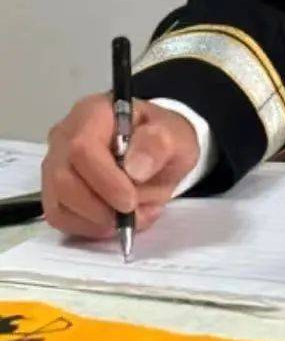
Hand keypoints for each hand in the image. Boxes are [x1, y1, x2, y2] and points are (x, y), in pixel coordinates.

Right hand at [42, 94, 199, 238]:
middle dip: (99, 207)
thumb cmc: (163, 139)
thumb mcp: (175, 135)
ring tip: (132, 217)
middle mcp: (65, 136)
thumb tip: (135, 168)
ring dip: (96, 221)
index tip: (129, 201)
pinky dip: (88, 228)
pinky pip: (60, 218)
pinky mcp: (54, 191)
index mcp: (94, 112)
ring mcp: (55, 164)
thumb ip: (159, 145)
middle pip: (63, 179)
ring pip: (58, 204)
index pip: (82, 148)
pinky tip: (114, 221)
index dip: (104, 180)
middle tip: (131, 216)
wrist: (158, 151)